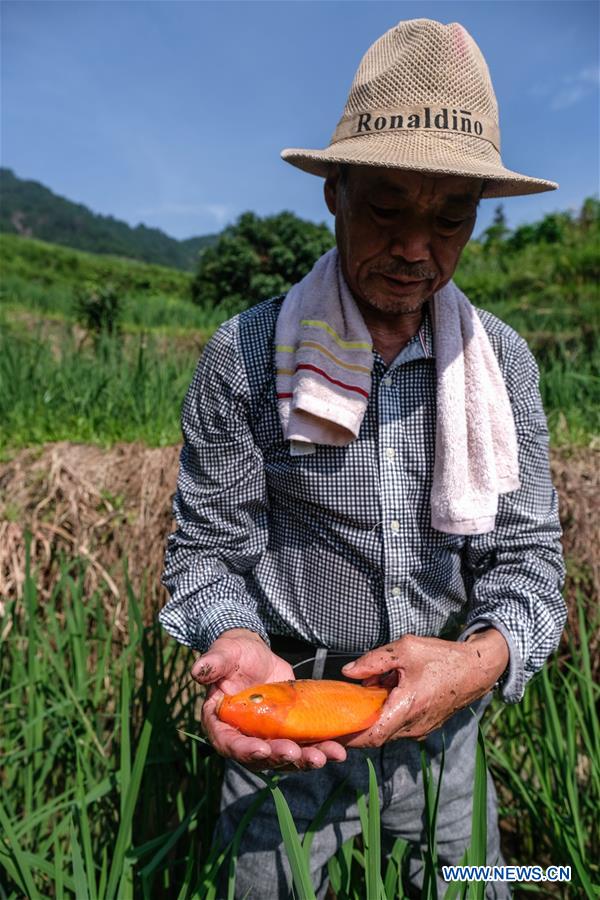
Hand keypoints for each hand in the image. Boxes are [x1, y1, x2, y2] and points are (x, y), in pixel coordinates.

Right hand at [193, 629, 346, 770]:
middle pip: (261, 757)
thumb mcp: (224, 653)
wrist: (256, 653)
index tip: (263, 749)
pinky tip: (337, 748)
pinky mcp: (287, 733)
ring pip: (285, 757)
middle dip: (282, 758)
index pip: (228, 743)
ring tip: (328, 756)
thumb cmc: (234, 652)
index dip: (244, 750)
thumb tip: (198, 670)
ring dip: (306, 760)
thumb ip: (213, 662)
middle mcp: (242, 737)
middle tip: (300, 754)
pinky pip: (303, 746)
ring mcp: (266, 738)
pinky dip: (319, 749)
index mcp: (220, 722)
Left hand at [340, 629, 508, 745]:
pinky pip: (399, 726)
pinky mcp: (425, 726)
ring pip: (387, 729)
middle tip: (336, 712)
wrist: (477, 669)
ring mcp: (421, 729)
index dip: (349, 738)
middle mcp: (413, 726)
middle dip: (356, 724)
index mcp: (407, 707)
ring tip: (363, 694)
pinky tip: (383, 693)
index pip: (372, 735)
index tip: (330, 732)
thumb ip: (374, 661)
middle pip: (376, 734)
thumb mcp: (405, 648)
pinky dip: (386, 714)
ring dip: (373, 716)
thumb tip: (348, 672)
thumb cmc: (443, 657)